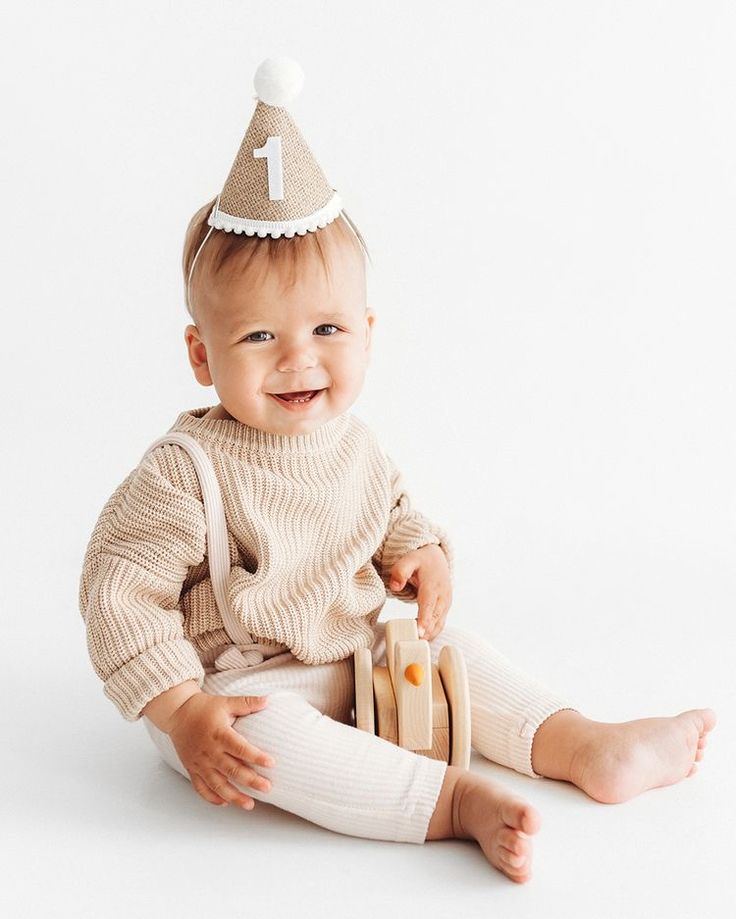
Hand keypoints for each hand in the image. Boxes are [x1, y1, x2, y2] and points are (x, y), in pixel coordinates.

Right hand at [167, 693, 275, 808]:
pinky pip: (201, 788)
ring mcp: (199, 762)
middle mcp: (209, 751)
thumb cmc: (204, 708)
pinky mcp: (192, 769)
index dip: (256, 756)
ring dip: (233, 796)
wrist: (177, 713)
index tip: (271, 763)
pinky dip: (211, 797)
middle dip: (250, 781)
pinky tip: (224, 803)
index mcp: (219, 734)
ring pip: (217, 784)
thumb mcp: (226, 702)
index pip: (240, 748)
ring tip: (249, 804)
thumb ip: (247, 703)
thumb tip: (268, 700)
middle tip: (267, 788)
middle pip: (232, 770)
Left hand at [389, 544, 451, 641]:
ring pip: (439, 624)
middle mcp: (443, 596)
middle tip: (411, 645)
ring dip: (429, 635)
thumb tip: (396, 586)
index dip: (425, 620)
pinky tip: (421, 640)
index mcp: (433, 585)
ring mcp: (446, 604)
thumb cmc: (421, 561)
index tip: (420, 633)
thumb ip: (400, 571)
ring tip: (415, 646)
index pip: (429, 605)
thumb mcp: (408, 560)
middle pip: (435, 618)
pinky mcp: (445, 609)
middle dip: (425, 633)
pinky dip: (432, 633)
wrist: (436, 559)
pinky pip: (440, 624)